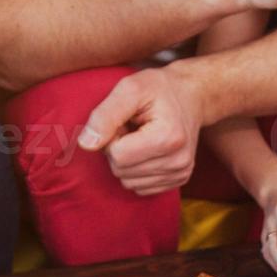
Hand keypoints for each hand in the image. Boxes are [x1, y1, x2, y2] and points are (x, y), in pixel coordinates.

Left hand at [79, 65, 203, 196]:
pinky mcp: (179, 180)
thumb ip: (104, 115)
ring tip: (140, 138)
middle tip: (132, 128)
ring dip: (127, 161)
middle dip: (118, 150)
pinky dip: (137, 171)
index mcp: (168, 138)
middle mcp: (178, 162)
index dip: (111, 137)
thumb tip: (86, 145)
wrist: (191, 96)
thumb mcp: (129, 89)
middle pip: (122, 171)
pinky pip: (141, 188)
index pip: (118, 156)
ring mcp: (181, 173)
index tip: (124, 122)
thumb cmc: (158, 89)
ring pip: (129, 183)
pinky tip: (147, 150)